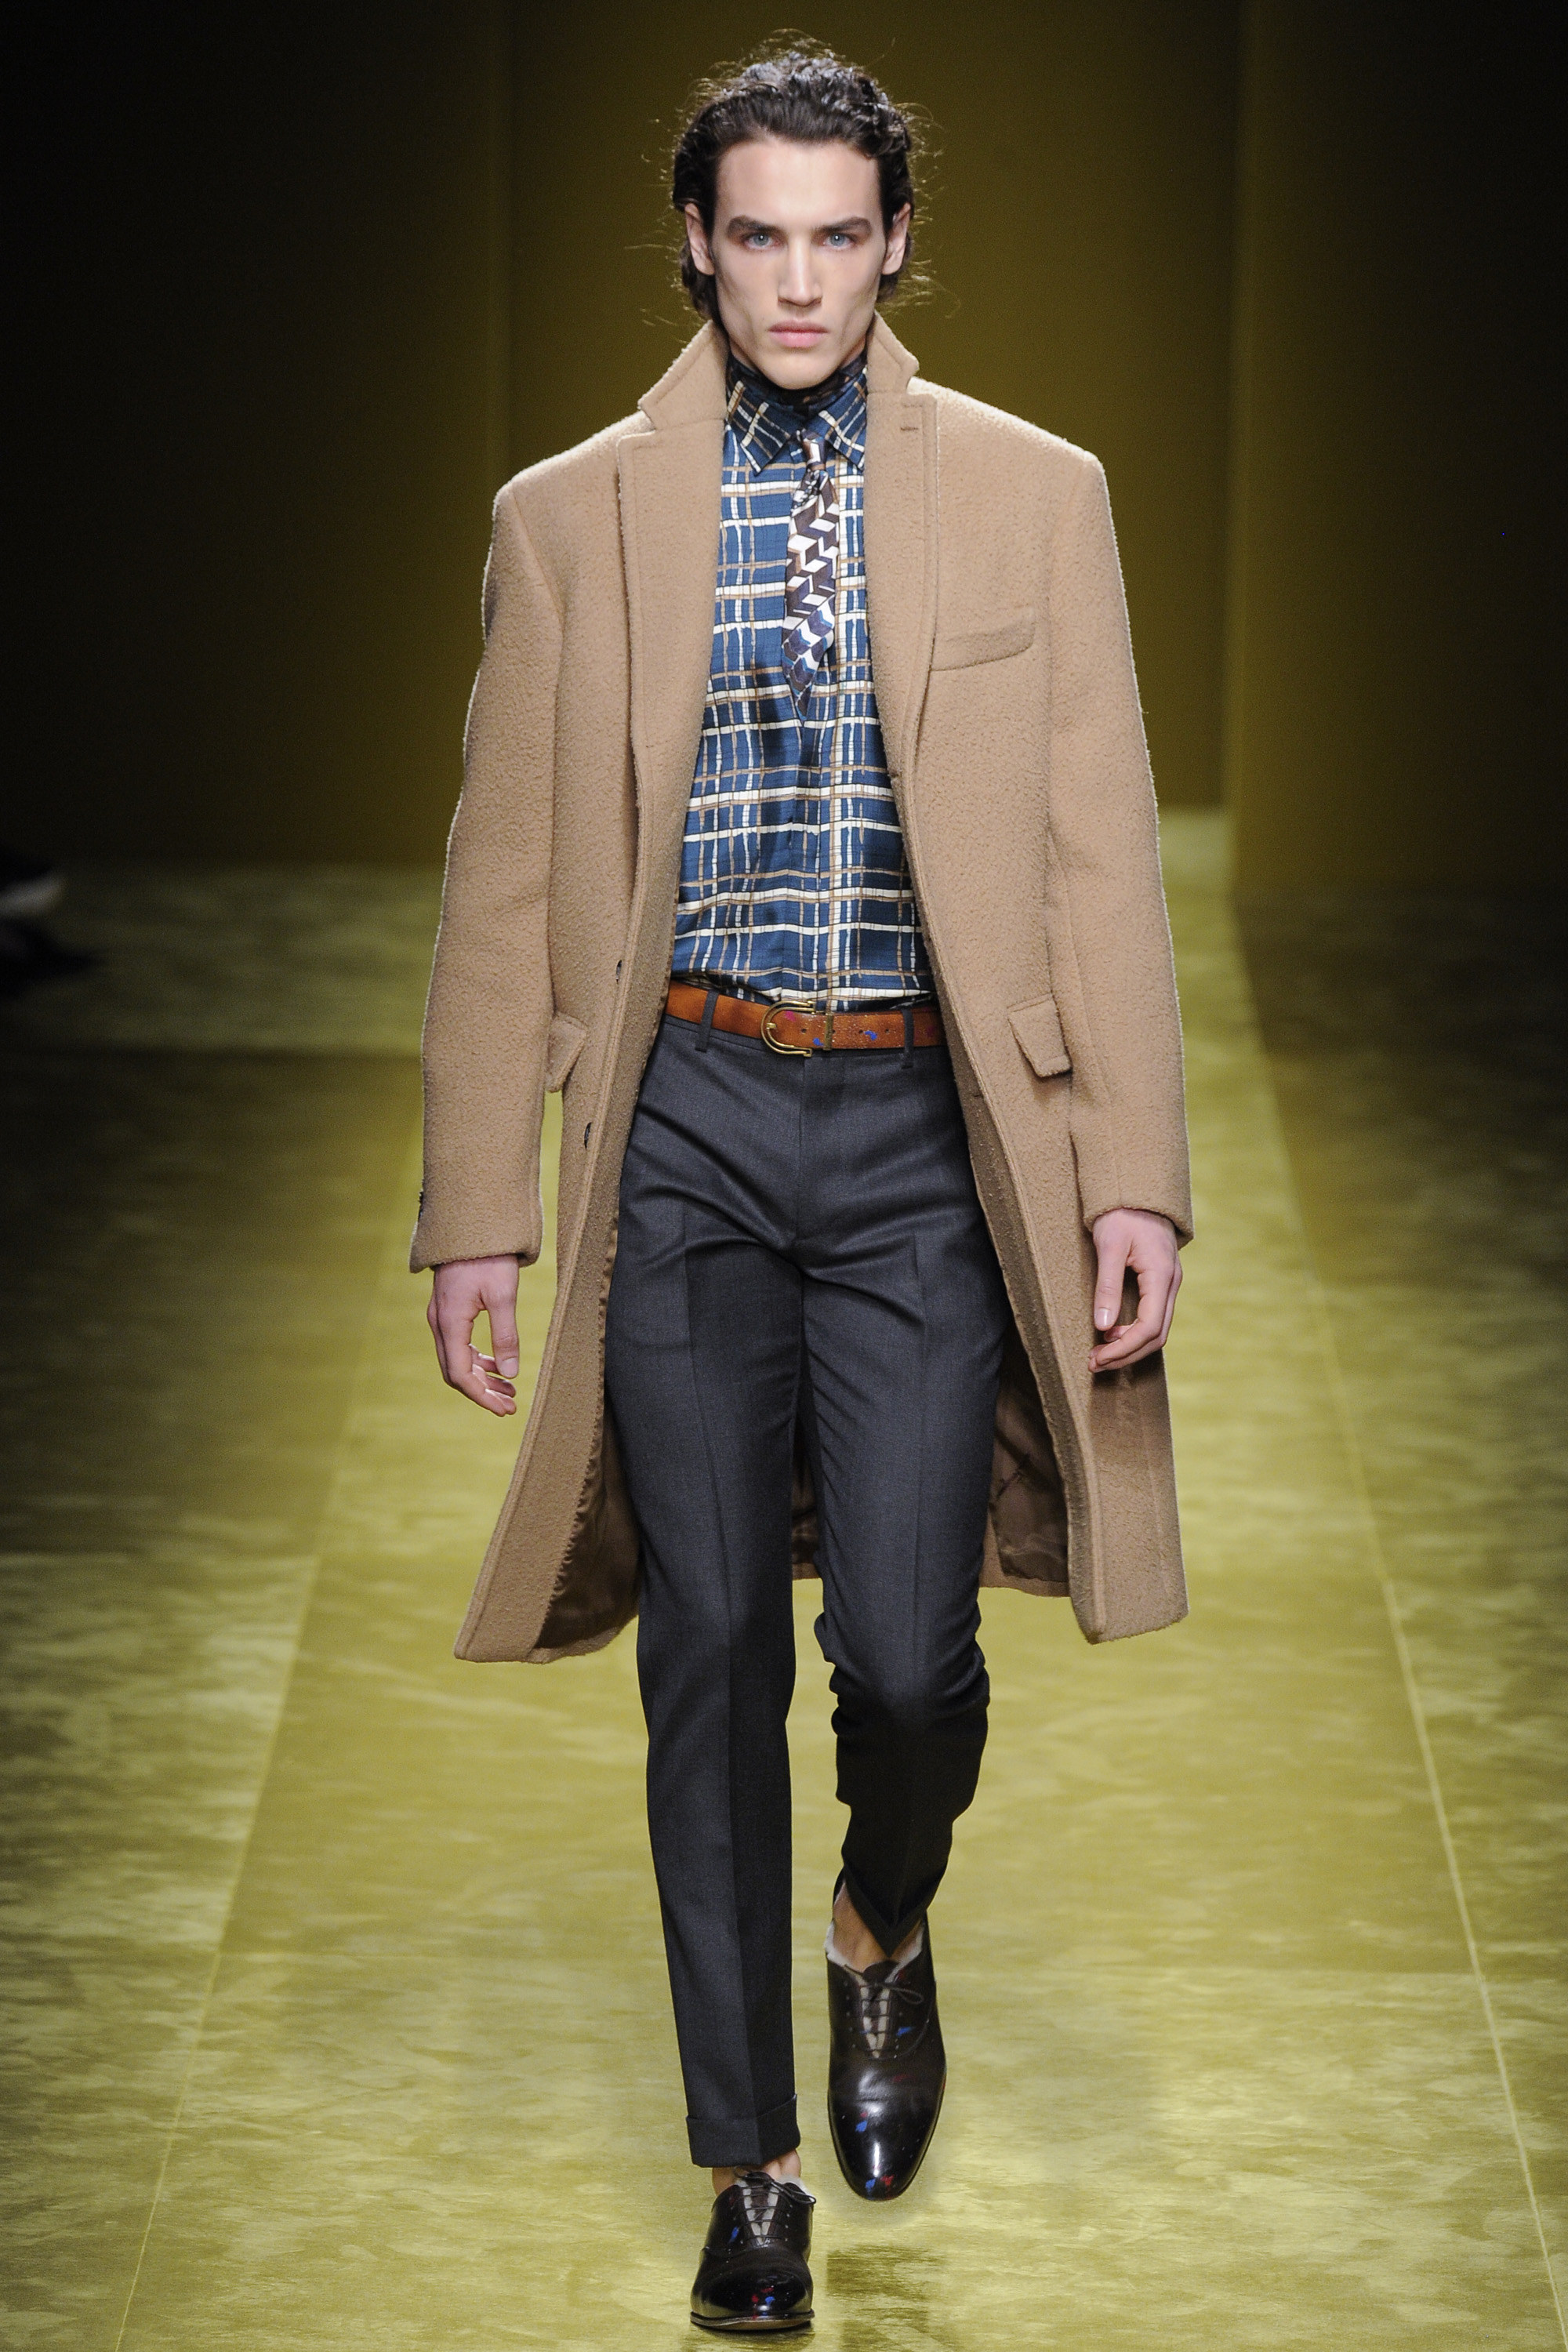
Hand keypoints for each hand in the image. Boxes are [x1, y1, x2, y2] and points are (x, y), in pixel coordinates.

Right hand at [428, 1256, 521, 1414]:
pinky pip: (459, 1345)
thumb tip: (510, 1373)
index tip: (504, 1409)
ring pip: (457, 1359)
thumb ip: (506, 1336)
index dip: (481, 1396)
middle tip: (510, 1405)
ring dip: (482, 1377)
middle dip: (482, 1392)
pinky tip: (498, 1367)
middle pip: (456, 1371)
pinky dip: (478, 1360)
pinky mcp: (449, 1310)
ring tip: (509, 1390)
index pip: (460, 1374)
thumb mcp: (503, 1295)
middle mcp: (440, 1323)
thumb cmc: (489, 1256)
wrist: (471, 1223)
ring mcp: (442, 1317)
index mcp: (450, 1322)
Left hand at [1089, 1209, 1180, 1373]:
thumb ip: (1107, 1286)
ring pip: (1157, 1329)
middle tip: (1094, 1363)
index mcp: (1161, 1275)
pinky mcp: (1161, 1281)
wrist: (1136, 1190)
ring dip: (1130, 1346)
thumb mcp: (1109, 1247)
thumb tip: (1103, 1326)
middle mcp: (1171, 1283)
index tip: (1098, 1357)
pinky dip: (1134, 1332)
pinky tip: (1112, 1334)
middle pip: (1157, 1335)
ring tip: (1100, 1353)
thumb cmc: (1121, 1213)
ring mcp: (1169, 1283)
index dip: (1124, 1349)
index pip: (1149, 1327)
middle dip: (1126, 1354)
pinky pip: (1154, 1316)